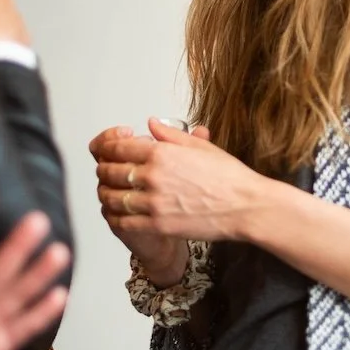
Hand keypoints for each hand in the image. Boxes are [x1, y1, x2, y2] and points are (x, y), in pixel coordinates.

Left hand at [91, 118, 270, 242]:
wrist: (246, 206)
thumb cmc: (229, 177)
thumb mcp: (200, 146)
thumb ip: (170, 135)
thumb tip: (151, 124)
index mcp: (161, 152)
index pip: (117, 147)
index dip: (107, 148)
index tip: (107, 150)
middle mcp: (153, 176)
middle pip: (109, 171)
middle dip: (104, 170)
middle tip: (106, 171)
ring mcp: (154, 202)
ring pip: (111, 197)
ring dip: (106, 193)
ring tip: (109, 192)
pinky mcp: (158, 225)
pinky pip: (122, 221)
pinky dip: (114, 217)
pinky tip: (116, 214)